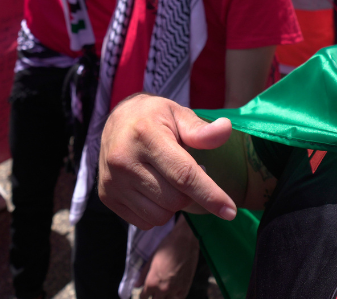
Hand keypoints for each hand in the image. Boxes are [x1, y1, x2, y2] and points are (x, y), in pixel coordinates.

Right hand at [98, 94, 236, 228]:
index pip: (183, 175)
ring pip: (160, 216)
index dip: (210, 195)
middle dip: (190, 192)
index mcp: (145, 135)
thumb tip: (225, 130)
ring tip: (167, 179)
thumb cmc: (154, 118)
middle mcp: (124, 160)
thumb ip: (201, 129)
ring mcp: (112, 181)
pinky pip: (144, 222)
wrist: (116, 120)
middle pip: (175, 199)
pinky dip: (156, 211)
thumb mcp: (178, 114)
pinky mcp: (106, 196)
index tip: (230, 211)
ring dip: (173, 204)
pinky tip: (153, 189)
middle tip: (185, 171)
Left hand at [141, 220, 200, 298]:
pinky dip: (174, 297)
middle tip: (155, 290)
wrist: (185, 241)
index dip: (143, 294)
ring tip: (164, 291)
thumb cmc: (167, 247)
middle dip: (153, 296)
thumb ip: (143, 275)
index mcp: (152, 282)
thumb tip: (136, 285)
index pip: (143, 297)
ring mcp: (175, 290)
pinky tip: (173, 292)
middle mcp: (162, 289)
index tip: (144, 292)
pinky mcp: (185, 288)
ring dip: (164, 298)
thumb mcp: (151, 259)